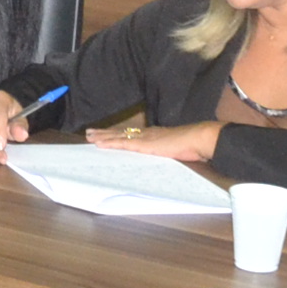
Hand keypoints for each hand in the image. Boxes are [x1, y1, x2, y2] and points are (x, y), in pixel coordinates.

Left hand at [88, 118, 219, 162]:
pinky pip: (123, 144)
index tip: (106, 133)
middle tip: (89, 133)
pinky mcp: (144, 145)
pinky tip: (100, 144)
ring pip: (118, 136)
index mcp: (153, 135)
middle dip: (104, 133)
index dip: (117, 134)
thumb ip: (166, 150)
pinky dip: (110, 144)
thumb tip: (164, 155)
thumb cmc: (190, 145)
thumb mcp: (174, 148)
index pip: (131, 134)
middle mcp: (146, 133)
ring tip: (89, 136)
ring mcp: (144, 138)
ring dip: (103, 137)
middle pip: (120, 133)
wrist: (196, 139)